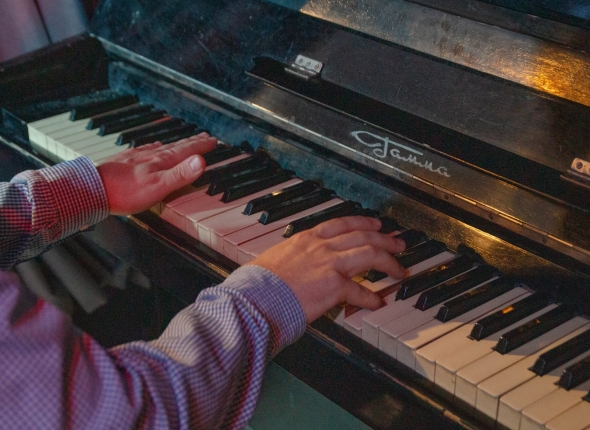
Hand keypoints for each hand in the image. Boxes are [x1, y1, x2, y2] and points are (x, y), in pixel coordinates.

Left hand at [96, 133, 217, 214]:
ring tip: (184, 142)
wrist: (92, 190)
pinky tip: (154, 148)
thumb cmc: (125, 192)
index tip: (213, 141)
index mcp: (161, 162)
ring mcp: (138, 157)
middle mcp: (151, 156)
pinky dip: (155, 148)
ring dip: (176, 145)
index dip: (201, 146)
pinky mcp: (126, 162)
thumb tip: (201, 161)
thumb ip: (180, 174)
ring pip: (163, 148)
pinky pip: (147, 151)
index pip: (187, 151)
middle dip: (192, 142)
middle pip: (176, 147)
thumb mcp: (158, 186)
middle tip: (204, 137)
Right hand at [246, 216, 405, 322]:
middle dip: (385, 239)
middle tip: (398, 243)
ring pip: (369, 254)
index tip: (375, 226)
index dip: (363, 223)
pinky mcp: (334, 286)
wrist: (255, 296)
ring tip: (398, 268)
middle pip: (363, 236)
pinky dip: (371, 298)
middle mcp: (321, 247)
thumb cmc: (259, 283)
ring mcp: (330, 264)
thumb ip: (293, 258)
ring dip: (388, 261)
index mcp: (307, 239)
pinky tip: (378, 303)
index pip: (342, 224)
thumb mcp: (276, 259)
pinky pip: (361, 291)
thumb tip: (297, 265)